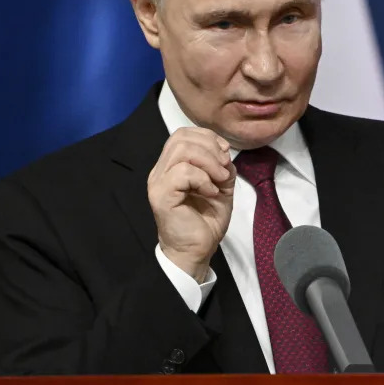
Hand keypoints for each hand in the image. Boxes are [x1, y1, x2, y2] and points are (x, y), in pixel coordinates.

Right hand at [148, 127, 234, 282]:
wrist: (197, 250)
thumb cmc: (205, 220)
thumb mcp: (221, 185)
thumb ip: (221, 165)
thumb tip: (224, 153)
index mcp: (171, 165)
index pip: (183, 134)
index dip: (207, 137)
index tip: (225, 153)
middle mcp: (160, 170)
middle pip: (181, 138)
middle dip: (210, 148)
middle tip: (224, 170)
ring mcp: (158, 182)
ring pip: (182, 151)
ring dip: (209, 163)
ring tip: (220, 180)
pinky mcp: (162, 196)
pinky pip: (183, 172)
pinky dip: (203, 179)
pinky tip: (210, 193)